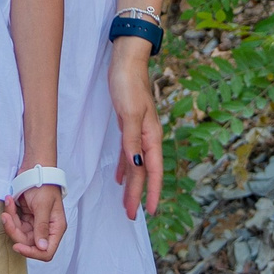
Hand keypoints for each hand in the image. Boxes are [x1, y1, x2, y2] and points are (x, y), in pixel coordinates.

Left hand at [3, 182, 66, 261]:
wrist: (35, 166)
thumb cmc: (44, 184)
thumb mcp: (43, 205)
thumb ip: (42, 227)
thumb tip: (43, 248)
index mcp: (55, 228)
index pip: (46, 251)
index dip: (32, 252)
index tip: (18, 246)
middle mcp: (46, 228)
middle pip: (29, 242)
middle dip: (15, 231)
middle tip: (6, 217)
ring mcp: (35, 222)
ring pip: (19, 232)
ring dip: (11, 219)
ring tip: (8, 203)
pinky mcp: (26, 216)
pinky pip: (16, 221)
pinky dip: (10, 212)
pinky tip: (9, 200)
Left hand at [108, 36, 164, 217]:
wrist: (126, 58)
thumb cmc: (128, 83)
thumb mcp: (129, 112)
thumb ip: (133, 140)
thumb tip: (138, 165)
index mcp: (151, 135)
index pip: (153, 171)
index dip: (152, 193)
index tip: (149, 212)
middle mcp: (148, 136)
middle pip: (144, 171)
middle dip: (138, 194)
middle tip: (130, 215)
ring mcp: (139, 130)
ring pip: (136, 164)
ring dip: (132, 183)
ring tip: (126, 202)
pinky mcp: (129, 123)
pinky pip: (128, 151)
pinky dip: (124, 165)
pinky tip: (120, 176)